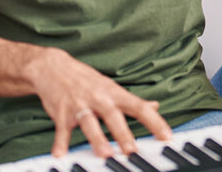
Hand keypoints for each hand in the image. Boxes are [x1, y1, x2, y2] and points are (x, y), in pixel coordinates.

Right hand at [28, 48, 171, 158]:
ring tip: (104, 153)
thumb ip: (132, 101)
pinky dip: (60, 142)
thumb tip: (154, 106)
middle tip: (132, 150)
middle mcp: (100, 99)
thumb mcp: (111, 88)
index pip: (140, 108)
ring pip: (89, 123)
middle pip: (114, 116)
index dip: (155, 122)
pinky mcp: (61, 113)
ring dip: (97, 138)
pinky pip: (61, 130)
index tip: (167, 136)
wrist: (54, 67)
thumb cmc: (86, 80)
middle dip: (123, 133)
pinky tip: (59, 154)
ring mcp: (80, 106)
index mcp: (115, 94)